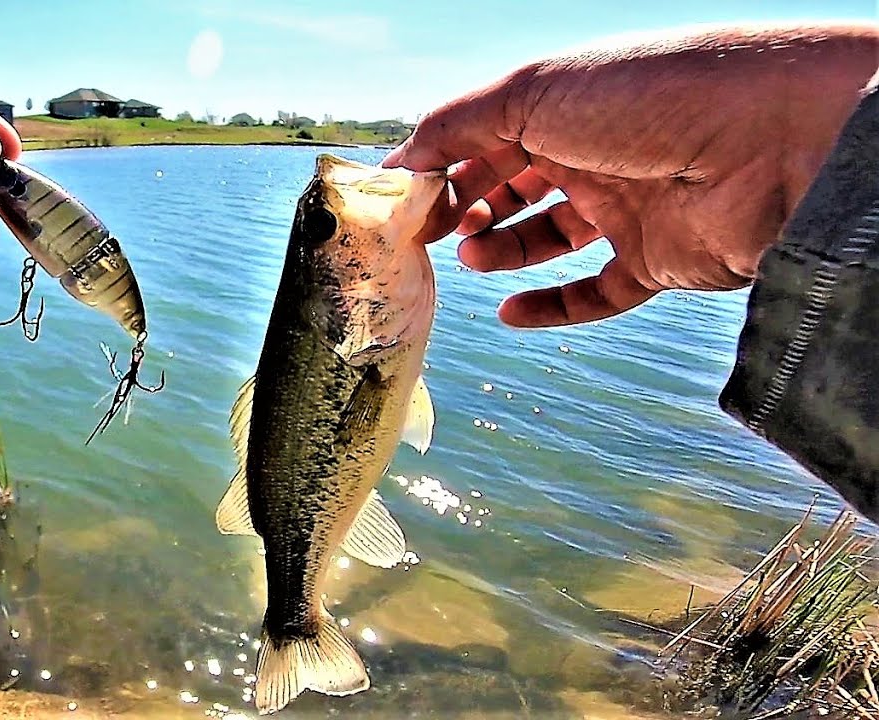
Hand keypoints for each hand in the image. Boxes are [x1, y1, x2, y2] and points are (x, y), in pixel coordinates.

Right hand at [384, 22, 878, 327]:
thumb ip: (458, 125)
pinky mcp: (656, 261)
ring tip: (468, 259)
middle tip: (430, 235)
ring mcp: (627, 207)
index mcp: (566, 105)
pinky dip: (550, 308)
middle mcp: (596, 152)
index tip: (403, 199)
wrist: (769, 142)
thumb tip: (398, 163)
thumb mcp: (535, 93)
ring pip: (547, 238)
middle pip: (513, 186)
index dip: (443, 166)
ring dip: (500, 252)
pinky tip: (508, 312)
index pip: (488, 137)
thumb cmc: (650, 98)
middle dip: (466, 209)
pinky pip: (594, 294)